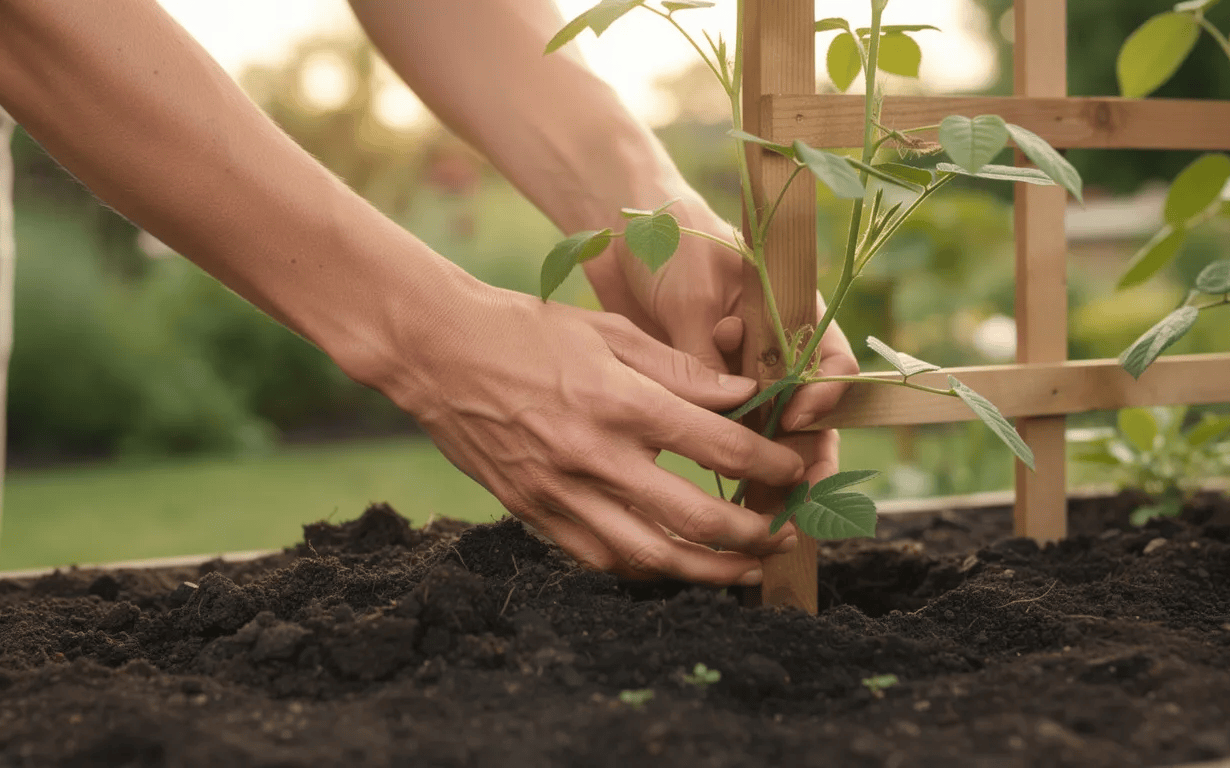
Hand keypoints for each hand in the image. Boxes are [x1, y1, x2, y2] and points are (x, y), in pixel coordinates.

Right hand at [382, 286, 805, 584]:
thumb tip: (742, 395)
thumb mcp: (607, 331)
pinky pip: (600, 559)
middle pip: (693, 517)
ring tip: (745, 569)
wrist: (437, 353)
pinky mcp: (534, 512)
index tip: (793, 469)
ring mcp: (561, 492)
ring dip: (707, 570)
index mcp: (619, 400)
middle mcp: (594, 455)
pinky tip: (673, 566)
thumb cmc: (525, 331)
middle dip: (751, 532)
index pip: (717, 445)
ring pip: (649, 556)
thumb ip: (679, 368)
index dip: (768, 462)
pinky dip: (644, 570)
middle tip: (783, 530)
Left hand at [581, 202, 858, 486]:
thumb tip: (719, 424)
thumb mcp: (690, 297)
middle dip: (803, 457)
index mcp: (791, 312)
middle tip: (792, 498)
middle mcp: (774, 350)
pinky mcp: (703, 393)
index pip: (830, 363)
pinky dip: (730, 470)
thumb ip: (706, 358)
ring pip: (769, 436)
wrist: (620, 232)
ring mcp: (739, 375)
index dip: (825, 397)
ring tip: (763, 515)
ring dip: (769, 474)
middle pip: (807, 413)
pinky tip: (728, 502)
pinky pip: (725, 438)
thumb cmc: (667, 243)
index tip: (797, 418)